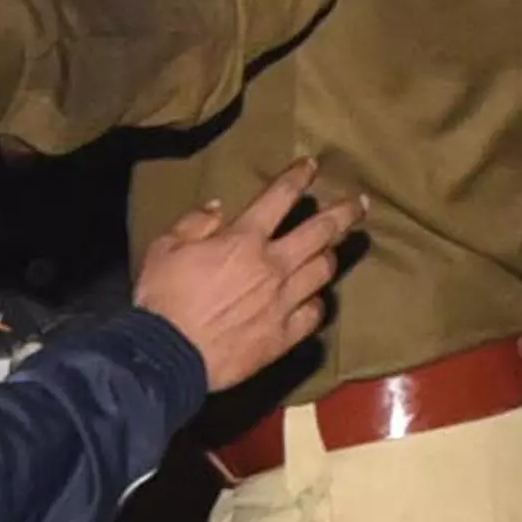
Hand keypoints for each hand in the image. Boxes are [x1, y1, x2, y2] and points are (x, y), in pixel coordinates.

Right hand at [131, 159, 363, 390]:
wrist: (169, 355)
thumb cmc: (163, 298)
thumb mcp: (165, 247)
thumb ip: (194, 223)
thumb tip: (216, 208)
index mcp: (244, 239)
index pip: (279, 197)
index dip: (298, 177)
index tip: (312, 165)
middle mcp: (273, 266)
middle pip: (320, 232)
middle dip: (343, 213)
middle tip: (359, 204)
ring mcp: (284, 302)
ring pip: (323, 271)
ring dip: (330, 256)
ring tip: (332, 250)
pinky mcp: (285, 335)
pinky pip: (314, 313)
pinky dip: (317, 302)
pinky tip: (313, 299)